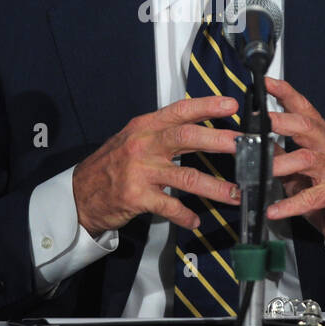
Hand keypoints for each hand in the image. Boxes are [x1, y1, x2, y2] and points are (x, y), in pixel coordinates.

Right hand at [73, 96, 241, 238]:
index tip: (231, 105)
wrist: (80, 193)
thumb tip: (202, 128)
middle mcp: (143, 145)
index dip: (206, 105)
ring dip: (215, 187)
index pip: (179, 111)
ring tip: (235, 194)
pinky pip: (169, 207)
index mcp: (145, 127)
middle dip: (219, 141)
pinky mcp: (136, 197)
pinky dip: (185, 215)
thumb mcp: (135, 139)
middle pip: (186, 138)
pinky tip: (195, 220)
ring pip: (186, 177)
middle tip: (244, 146)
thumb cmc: (113, 164)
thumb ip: (163, 133)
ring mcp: (140, 172)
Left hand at [265, 77, 324, 260]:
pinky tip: (273, 210)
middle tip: (258, 119)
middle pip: (306, 127)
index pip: (304, 109)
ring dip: (279, 165)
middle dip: (280, 120)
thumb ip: (281, 155)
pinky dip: (290, 205)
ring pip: (307, 159)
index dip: (285, 93)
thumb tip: (254, 139)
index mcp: (322, 137)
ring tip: (257, 171)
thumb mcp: (299, 172)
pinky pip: (312, 197)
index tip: (265, 82)